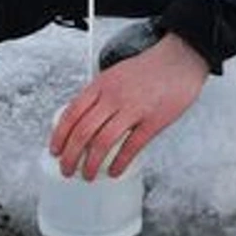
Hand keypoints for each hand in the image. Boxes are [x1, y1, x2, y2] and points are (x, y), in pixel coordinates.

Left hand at [48, 31, 206, 179]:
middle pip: (83, 131)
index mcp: (101, 85)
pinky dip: (120, 163)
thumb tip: (83, 118)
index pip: (71, 113)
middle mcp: (114, 97)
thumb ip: (99, 95)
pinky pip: (132, 146)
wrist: (180, 59)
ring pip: (103, 142)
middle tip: (67, 169)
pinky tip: (115, 171)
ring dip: (91, 164)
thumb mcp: (115, 74)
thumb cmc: (149, 68)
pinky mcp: (154, 121)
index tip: (55, 150)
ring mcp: (134, 109)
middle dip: (70, 156)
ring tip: (88, 175)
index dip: (59, 135)